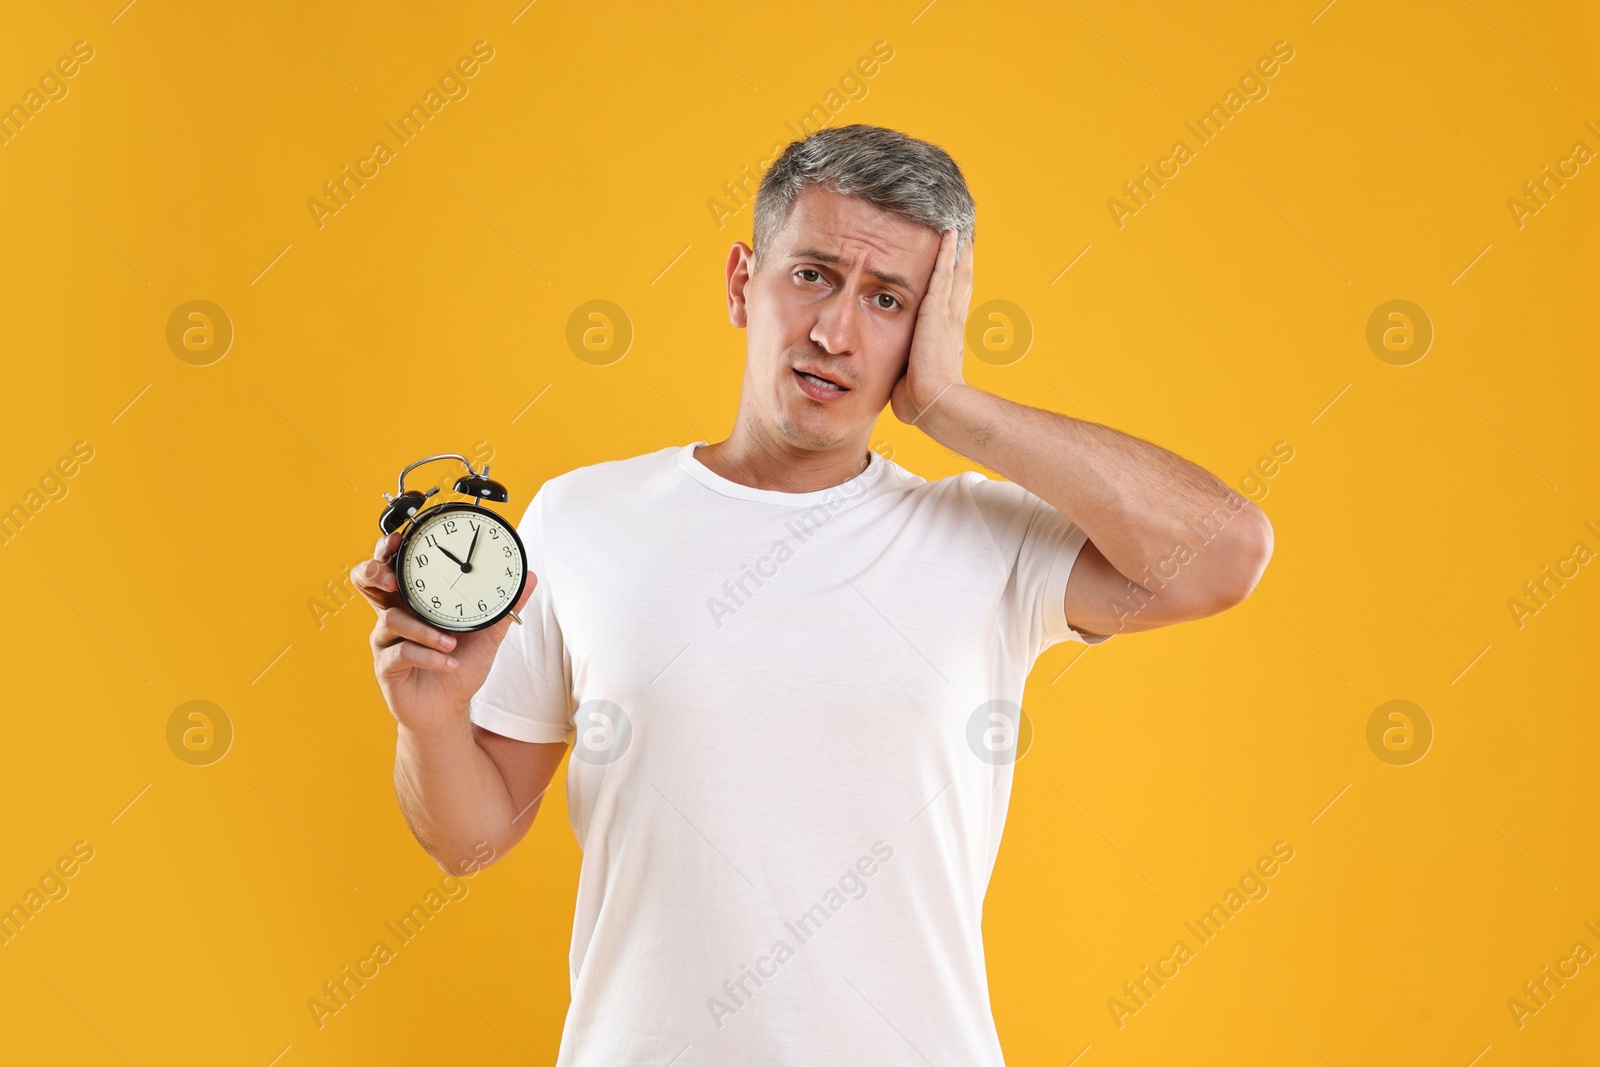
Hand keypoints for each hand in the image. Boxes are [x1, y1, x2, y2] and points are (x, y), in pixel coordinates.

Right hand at [354, 531, 536, 736]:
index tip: (396, 538)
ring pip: (391, 620)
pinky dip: (428, 656)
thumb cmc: (460, 665)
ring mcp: (386, 641)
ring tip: (451, 643)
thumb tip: (531, 577)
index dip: (387, 550)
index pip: (394, 567)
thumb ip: (505, 606)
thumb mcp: (486, 633)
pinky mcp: (387, 667)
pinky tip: (450, 663)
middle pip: (368, 582)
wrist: (449, 709)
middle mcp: (395, 615)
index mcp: (414, 600)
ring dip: (423, 630)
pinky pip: (401, 654)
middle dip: (375, 572)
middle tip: (392, 578)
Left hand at [890, 227, 972, 425]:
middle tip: (967, 240)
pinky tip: (950, 234)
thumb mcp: (913, 378)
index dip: (956, 287)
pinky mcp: (938, 309)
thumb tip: (897, 379)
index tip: (959, 271)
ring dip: (958, 251)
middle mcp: (952, 321)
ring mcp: (947, 314)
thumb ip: (907, 370)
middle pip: (960, 284)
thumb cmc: (920, 398)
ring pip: (955, 274)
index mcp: (946, 337)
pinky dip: (948, 252)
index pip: (952, 305)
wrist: (932, 401)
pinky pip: (943, 273)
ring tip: (961, 230)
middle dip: (963, 262)